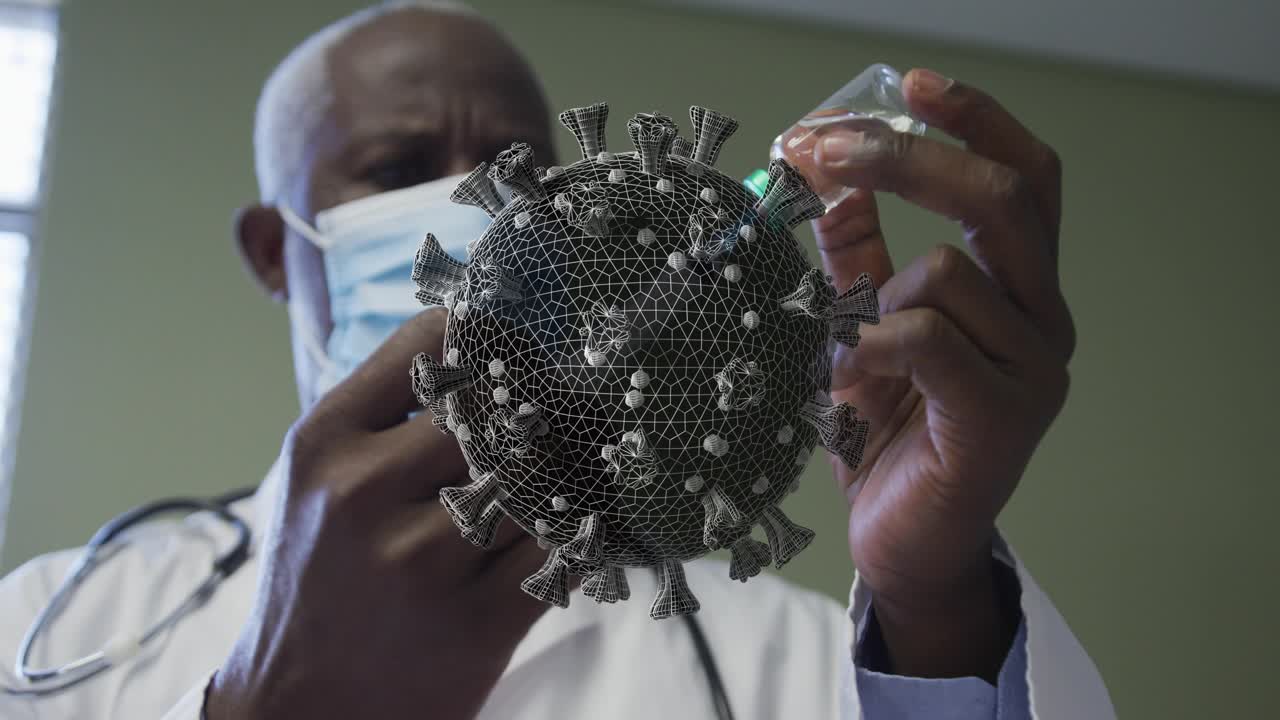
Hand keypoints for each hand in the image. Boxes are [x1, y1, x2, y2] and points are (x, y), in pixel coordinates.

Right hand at [206, 309, 549, 719]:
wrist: (298, 711)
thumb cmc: (318, 580)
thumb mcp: (316, 480)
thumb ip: (385, 415)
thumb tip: (483, 344)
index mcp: (325, 442)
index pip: (436, 342)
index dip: (497, 336)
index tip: (524, 350)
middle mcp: (365, 493)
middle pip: (500, 407)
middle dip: (543, 407)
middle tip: (572, 407)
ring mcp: (422, 561)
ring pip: (541, 476)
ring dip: (568, 472)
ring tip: (570, 472)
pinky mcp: (478, 622)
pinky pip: (563, 548)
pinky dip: (579, 533)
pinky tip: (569, 529)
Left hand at [810, 69, 1073, 678]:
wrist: (907, 546)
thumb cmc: (891, 435)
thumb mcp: (865, 330)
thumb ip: (859, 261)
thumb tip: (835, 186)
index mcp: (1021, 289)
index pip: (1026, 177)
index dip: (974, 121)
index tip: (909, 84)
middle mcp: (1044, 320)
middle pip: (1001, 197)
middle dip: (906, 159)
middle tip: (824, 153)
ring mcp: (1033, 370)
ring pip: (950, 270)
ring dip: (869, 297)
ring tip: (842, 354)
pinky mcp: (1002, 418)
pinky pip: (928, 341)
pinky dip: (866, 345)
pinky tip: (842, 381)